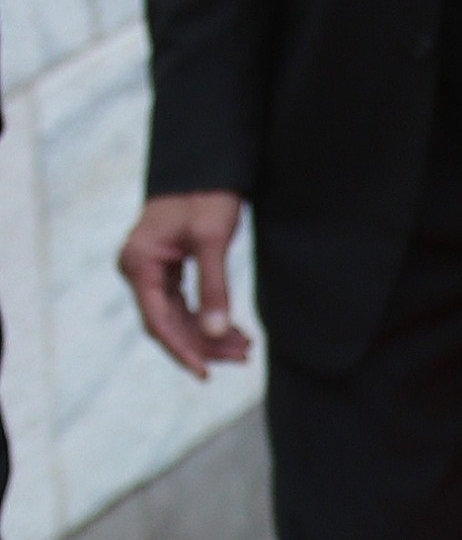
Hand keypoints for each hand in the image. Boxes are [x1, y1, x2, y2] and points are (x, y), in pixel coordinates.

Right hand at [118, 191, 250, 378]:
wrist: (205, 166)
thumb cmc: (206, 196)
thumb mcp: (213, 241)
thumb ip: (214, 288)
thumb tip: (216, 332)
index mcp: (140, 264)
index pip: (158, 321)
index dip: (182, 350)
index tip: (206, 373)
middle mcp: (138, 269)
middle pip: (168, 323)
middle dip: (205, 344)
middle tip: (243, 357)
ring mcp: (150, 270)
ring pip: (177, 317)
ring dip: (209, 334)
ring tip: (245, 348)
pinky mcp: (165, 270)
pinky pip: (183, 304)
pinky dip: (207, 318)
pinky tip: (234, 332)